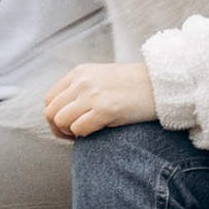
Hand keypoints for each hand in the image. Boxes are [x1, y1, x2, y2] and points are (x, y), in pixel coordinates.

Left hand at [44, 59, 159, 141]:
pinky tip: (97, 132)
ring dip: (70, 133)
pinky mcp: (105, 109)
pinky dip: (83, 135)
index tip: (68, 126)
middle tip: (74, 136)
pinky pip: (78, 129)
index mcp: (79, 73)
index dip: (54, 118)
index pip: (49, 100)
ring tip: (85, 133)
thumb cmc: (132, 86)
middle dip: (59, 130)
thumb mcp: (100, 79)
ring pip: (61, 121)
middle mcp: (82, 81)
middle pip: (51, 112)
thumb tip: (63, 114)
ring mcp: (92, 94)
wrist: (159, 84)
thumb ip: (81, 90)